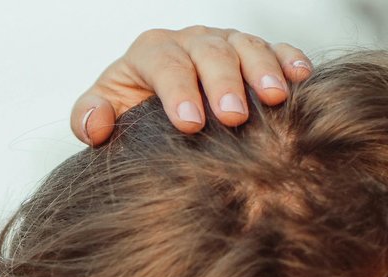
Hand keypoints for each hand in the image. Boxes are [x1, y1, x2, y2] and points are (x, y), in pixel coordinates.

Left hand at [71, 26, 311, 144]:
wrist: (153, 110)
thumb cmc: (128, 112)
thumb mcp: (101, 113)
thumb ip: (87, 117)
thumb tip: (96, 123)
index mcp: (151, 52)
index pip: (165, 64)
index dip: (177, 91)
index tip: (189, 124)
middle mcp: (189, 41)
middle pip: (209, 52)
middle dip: (222, 83)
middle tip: (233, 116)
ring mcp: (224, 43)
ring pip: (245, 46)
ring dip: (262, 70)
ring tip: (275, 98)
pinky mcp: (251, 53)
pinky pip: (274, 49)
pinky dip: (288, 59)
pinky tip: (300, 78)